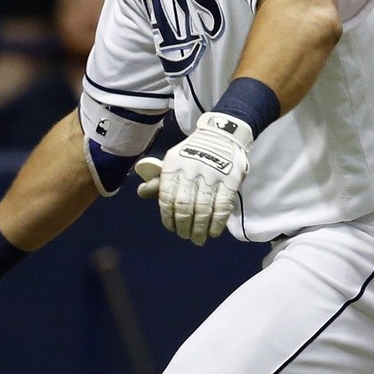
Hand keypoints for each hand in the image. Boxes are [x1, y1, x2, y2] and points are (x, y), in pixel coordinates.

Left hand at [136, 112, 254, 244]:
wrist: (223, 134)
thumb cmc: (193, 152)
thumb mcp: (174, 161)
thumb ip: (160, 180)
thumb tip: (141, 193)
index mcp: (173, 163)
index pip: (166, 197)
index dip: (168, 217)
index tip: (171, 227)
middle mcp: (191, 168)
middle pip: (184, 205)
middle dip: (183, 226)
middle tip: (185, 236)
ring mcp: (213, 174)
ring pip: (203, 209)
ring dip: (199, 229)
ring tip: (198, 239)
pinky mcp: (231, 179)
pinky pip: (222, 206)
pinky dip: (217, 223)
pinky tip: (213, 232)